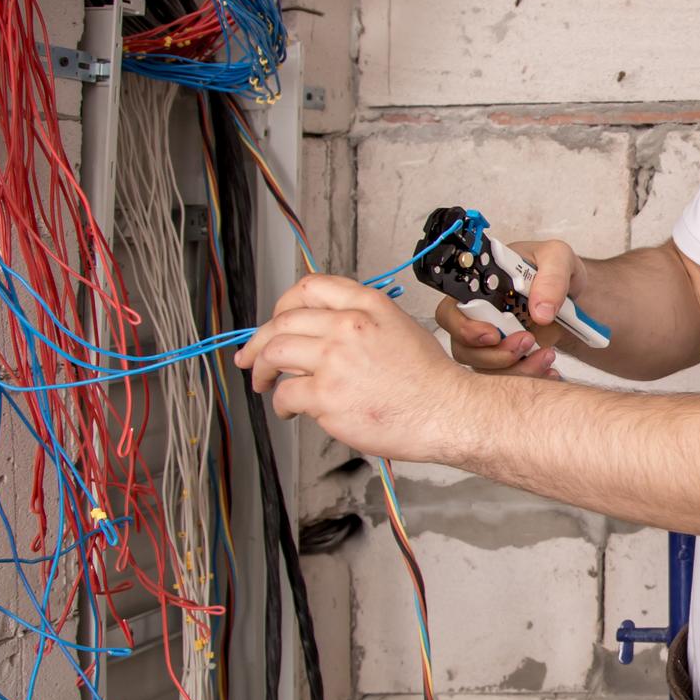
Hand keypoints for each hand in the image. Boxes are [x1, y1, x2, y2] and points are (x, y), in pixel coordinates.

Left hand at [234, 275, 481, 463]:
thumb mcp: (398, 327)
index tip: (275, 320)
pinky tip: (290, 410)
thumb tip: (318, 333)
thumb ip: (359, 320)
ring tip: (263, 383)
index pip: (308, 288)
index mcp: (366, 305)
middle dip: (258, 341)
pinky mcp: (327, 396)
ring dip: (261, 371)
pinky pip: (286, 395)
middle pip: (282, 322)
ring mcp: (334, 360)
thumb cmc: (429, 379)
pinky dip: (281, 405)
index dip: (282, 305)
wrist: (447, 411)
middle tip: (251, 356)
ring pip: (274, 354)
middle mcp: (348, 326)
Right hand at [436, 237, 581, 377]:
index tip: (493, 335)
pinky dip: (530, 376)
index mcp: (477, 287)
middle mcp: (477, 316)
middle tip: (528, 341)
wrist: (574, 293)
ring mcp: (491, 340)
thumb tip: (540, 311)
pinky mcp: (508, 358)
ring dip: (515, 368)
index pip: (450, 312)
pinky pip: (508, 378)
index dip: (464, 328)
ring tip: (547, 354)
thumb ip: (552, 277)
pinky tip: (549, 367)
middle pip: (463, 347)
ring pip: (485, 368)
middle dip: (494, 354)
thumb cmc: (555, 269)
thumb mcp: (558, 257)